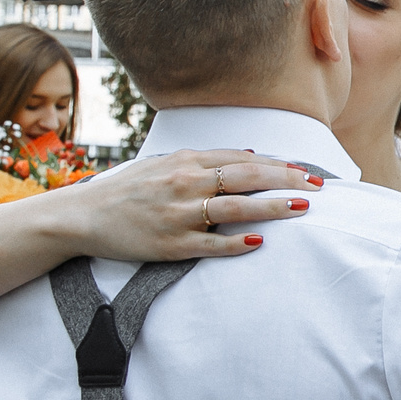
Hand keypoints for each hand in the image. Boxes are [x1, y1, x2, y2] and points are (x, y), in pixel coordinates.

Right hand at [63, 147, 319, 260]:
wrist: (82, 216)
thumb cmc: (129, 190)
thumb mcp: (165, 163)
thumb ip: (206, 159)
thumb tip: (250, 154)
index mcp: (186, 161)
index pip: (242, 159)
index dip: (278, 164)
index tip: (307, 171)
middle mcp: (184, 183)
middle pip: (246, 178)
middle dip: (286, 181)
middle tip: (318, 187)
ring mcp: (178, 214)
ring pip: (234, 209)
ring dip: (271, 208)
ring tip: (301, 209)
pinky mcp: (170, 244)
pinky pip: (209, 245)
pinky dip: (235, 243)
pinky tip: (259, 241)